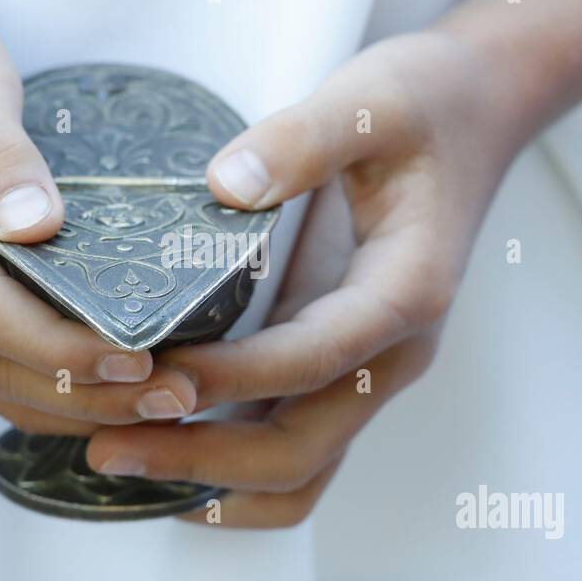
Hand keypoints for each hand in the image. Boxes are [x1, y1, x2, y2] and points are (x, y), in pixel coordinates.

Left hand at [85, 0, 581, 526]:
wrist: (476, 114)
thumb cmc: (425, 105)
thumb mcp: (369, 100)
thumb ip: (303, 140)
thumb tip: (225, 186)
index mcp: (405, 291)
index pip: (314, 359)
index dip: (232, 379)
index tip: (150, 375)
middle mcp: (392, 351)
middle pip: (302, 448)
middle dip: (203, 458)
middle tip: (105, 448)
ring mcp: (368, 366)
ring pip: (298, 468)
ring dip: (212, 480)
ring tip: (118, 461)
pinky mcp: (339, 364)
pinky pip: (291, 444)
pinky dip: (230, 468)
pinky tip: (162, 448)